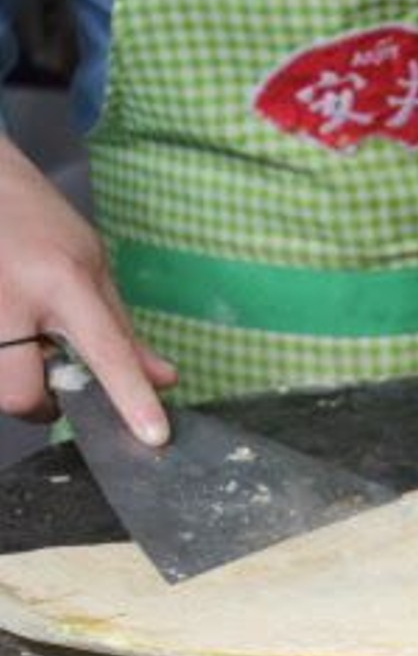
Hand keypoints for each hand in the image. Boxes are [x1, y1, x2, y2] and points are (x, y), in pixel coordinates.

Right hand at [0, 137, 174, 442]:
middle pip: (23, 393)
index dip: (131, 398)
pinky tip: (6, 329)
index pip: (105, 351)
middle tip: (53, 377)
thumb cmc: (35, 220)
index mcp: (60, 279)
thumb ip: (123, 329)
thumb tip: (164, 380)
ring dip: (15, 378)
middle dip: (41, 401)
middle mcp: (9, 297)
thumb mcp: (92, 265)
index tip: (153, 434)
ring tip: (22, 339)